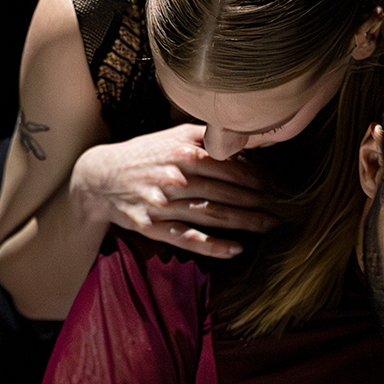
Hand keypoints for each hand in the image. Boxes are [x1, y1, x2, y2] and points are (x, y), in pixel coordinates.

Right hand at [69, 123, 279, 258]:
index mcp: (182, 152)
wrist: (98, 178)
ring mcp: (163, 204)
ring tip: (270, 225)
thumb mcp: (170, 135)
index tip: (277, 185)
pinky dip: (213, 245)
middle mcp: (175, 177)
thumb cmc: (143, 154)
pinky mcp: (153, 227)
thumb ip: (206, 135)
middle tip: (285, 208)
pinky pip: (189, 239)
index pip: (229, 166)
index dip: (257, 178)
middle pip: (226, 192)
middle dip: (259, 202)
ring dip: (245, 222)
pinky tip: (236, 249)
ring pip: (212, 215)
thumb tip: (245, 138)